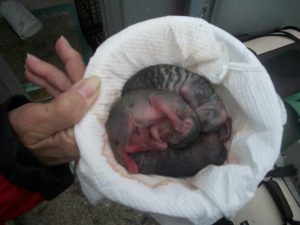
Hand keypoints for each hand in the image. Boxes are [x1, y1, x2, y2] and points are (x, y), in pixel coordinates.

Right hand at [9, 37, 98, 164]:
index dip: (91, 76)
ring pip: (69, 90)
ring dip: (50, 73)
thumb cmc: (20, 138)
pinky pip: (60, 95)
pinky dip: (48, 82)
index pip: (97, 101)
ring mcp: (74, 121)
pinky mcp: (64, 117)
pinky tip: (34, 71)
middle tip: (60, 44)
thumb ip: (70, 106)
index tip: (86, 56)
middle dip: (67, 67)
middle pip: (84, 92)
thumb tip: (96, 83)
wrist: (3, 147)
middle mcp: (84, 127)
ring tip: (30, 61)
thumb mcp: (41, 121)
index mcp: (85, 134)